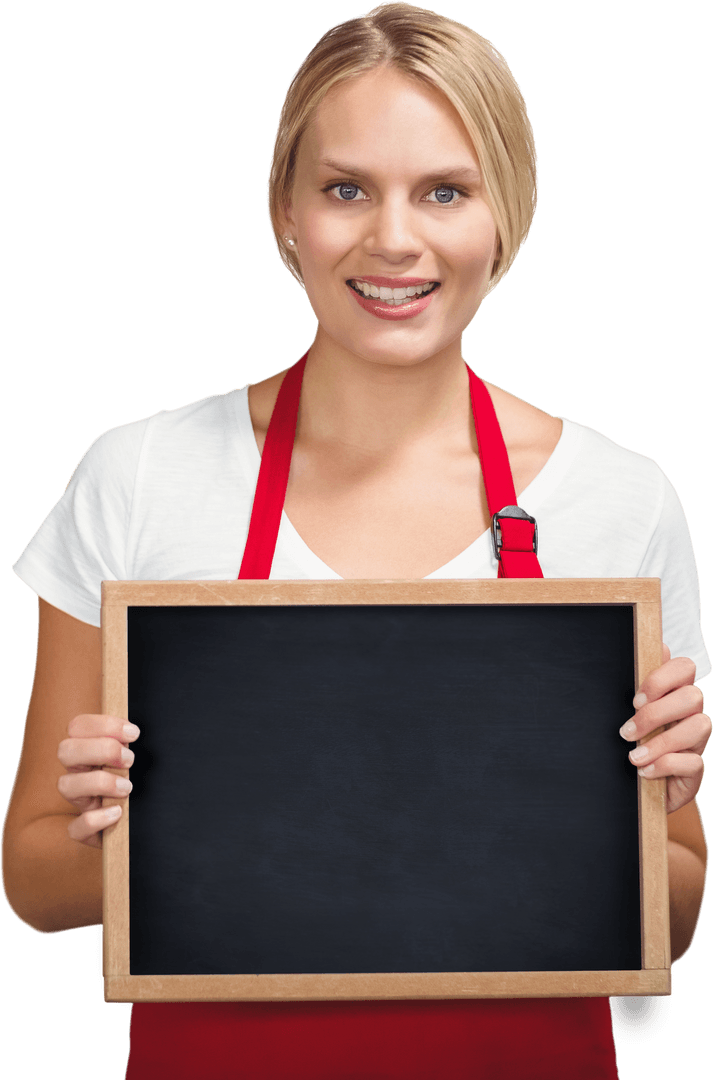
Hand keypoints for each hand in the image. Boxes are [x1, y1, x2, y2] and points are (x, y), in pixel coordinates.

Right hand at [57, 715, 139, 847]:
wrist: (137, 824)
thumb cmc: (134, 783)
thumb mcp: (131, 760)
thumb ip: (128, 745)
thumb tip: (134, 732)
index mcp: (87, 751)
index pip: (78, 726)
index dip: (104, 725)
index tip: (133, 733)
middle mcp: (77, 773)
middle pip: (65, 750)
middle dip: (101, 749)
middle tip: (130, 759)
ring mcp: (79, 802)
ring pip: (65, 785)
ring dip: (100, 782)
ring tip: (127, 787)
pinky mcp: (84, 831)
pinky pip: (76, 828)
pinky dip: (96, 820)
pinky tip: (117, 813)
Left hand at [619, 645, 709, 813]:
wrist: (634, 788)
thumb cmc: (632, 743)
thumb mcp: (630, 712)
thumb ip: (642, 683)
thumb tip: (658, 646)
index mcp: (673, 694)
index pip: (685, 667)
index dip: (663, 678)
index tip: (636, 699)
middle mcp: (689, 715)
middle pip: (693, 696)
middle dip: (657, 713)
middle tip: (628, 730)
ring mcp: (695, 743)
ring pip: (700, 726)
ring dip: (661, 742)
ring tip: (633, 756)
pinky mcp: (694, 771)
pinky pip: (692, 762)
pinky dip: (664, 765)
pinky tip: (644, 770)